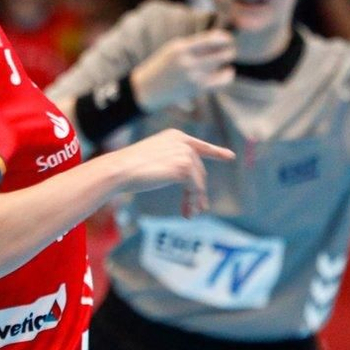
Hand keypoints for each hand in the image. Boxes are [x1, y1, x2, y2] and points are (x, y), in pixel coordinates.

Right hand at [107, 128, 234, 215]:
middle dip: (198, 191)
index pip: (200, 146)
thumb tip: (188, 181)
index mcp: (175, 136)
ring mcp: (185, 154)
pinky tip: (187, 212)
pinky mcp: (184, 168)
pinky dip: (192, 202)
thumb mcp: (154, 159)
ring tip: (191, 214)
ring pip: (198, 181)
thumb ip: (171, 163)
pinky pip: (195, 189)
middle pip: (199, 170)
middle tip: (197, 209)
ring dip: (195, 200)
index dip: (216, 152)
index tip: (230, 156)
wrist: (120, 170)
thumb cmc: (129, 168)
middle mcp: (183, 142)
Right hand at [130, 30, 236, 111]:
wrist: (145, 89)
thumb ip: (193, 45)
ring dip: (227, 65)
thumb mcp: (172, 50)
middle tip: (229, 52)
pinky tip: (225, 74)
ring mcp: (193, 76)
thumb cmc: (160, 67)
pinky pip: (221, 82)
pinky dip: (227, 76)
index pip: (211, 39)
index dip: (224, 38)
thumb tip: (218, 40)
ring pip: (222, 67)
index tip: (228, 39)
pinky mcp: (196, 89)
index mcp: (181, 47)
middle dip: (228, 52)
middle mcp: (188, 61)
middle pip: (221, 54)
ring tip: (227, 65)